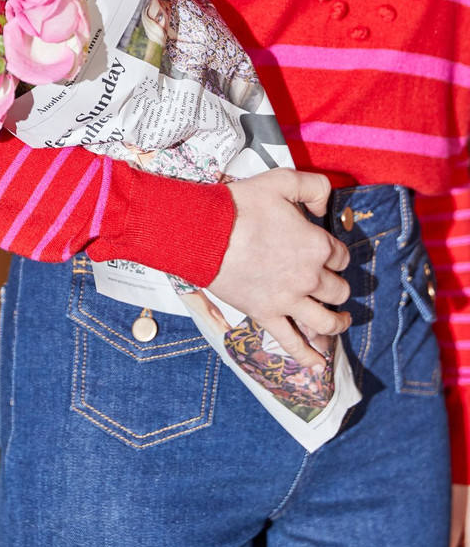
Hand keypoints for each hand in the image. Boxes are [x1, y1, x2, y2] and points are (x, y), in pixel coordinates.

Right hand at [208, 169, 351, 368]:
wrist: (205, 232)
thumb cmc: (240, 205)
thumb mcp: (282, 180)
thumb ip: (313, 186)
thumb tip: (324, 206)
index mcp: (317, 246)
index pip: (341, 255)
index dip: (336, 253)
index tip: (328, 253)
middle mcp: (310, 277)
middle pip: (338, 289)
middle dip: (338, 287)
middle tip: (333, 286)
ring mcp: (288, 300)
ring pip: (325, 321)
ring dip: (337, 324)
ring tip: (341, 322)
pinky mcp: (266, 314)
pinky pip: (291, 342)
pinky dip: (306, 356)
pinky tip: (318, 365)